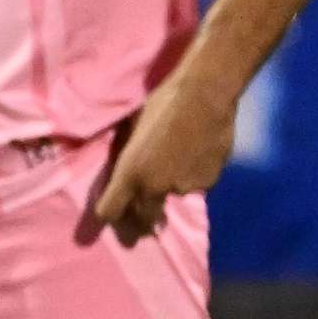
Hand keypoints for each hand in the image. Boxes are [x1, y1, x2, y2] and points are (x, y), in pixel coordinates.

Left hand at [89, 67, 236, 245]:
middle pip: (144, 221)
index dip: (107, 214)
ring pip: (173, 197)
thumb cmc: (161, 103)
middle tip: (140, 219)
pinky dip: (193, 176)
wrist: (205, 95)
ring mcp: (185, 188)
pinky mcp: (210, 182)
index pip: (109, 211)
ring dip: (171, 188)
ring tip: (176, 161)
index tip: (110, 214)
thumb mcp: (132, 131)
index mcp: (130, 174)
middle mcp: (156, 188)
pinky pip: (196, 184)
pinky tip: (197, 154)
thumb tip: (124, 167)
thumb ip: (128, 156)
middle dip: (140, 222)